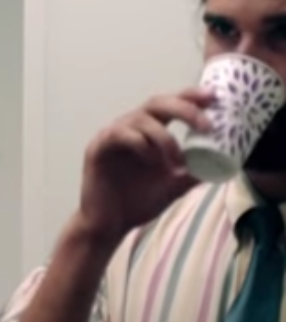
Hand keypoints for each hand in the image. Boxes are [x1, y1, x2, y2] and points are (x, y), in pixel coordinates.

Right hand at [77, 87, 213, 243]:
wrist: (109, 225)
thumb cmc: (137, 203)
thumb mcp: (174, 186)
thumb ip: (194, 173)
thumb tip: (225, 165)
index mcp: (148, 131)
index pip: (169, 104)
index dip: (191, 97)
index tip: (213, 97)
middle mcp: (129, 127)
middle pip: (156, 103)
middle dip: (184, 109)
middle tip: (205, 126)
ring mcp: (112, 136)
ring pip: (141, 119)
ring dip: (164, 138)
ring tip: (176, 162)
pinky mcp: (97, 148)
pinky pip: (120, 135)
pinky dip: (140, 145)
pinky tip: (151, 162)